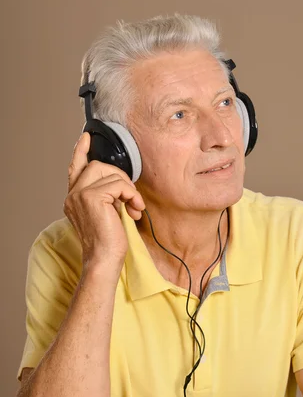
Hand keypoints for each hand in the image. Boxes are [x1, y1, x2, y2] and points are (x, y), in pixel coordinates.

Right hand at [64, 132, 145, 267]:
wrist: (104, 259)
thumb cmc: (108, 242)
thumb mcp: (107, 213)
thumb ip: (107, 196)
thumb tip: (121, 184)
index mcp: (74, 198)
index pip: (75, 168)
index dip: (81, 151)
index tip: (87, 137)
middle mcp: (72, 195)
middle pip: (97, 165)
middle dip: (120, 177)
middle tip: (131, 197)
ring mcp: (79, 194)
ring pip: (109, 172)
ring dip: (128, 188)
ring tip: (134, 207)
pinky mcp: (92, 197)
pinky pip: (118, 184)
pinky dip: (131, 194)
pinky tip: (134, 209)